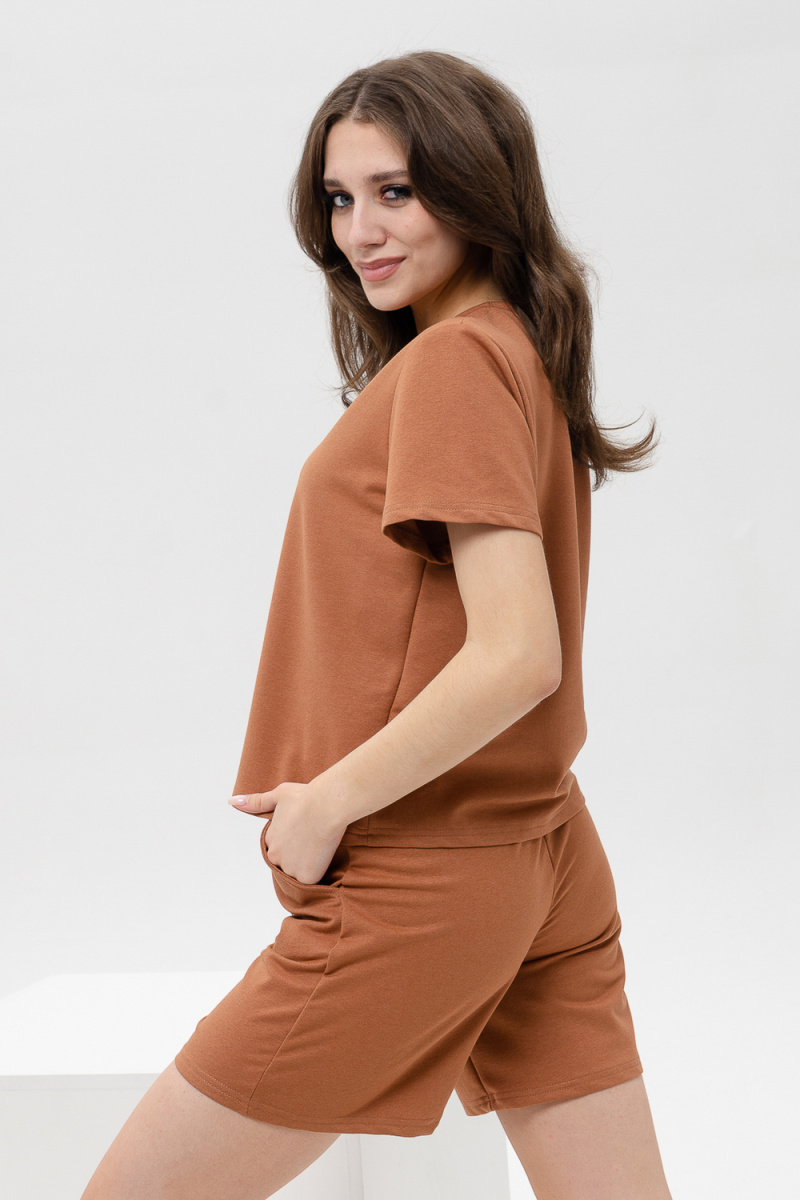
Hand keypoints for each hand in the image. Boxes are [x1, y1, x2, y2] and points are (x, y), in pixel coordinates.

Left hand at [227, 782, 347, 885]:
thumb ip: (256, 802)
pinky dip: (317, 870)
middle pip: (287, 862)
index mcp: (269, 839)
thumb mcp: (278, 794)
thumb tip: (232, 802)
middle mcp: (275, 856)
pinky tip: (323, 854)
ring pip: (299, 872)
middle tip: (313, 838)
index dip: (294, 840)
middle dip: (299, 854)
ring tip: (319, 845)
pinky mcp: (305, 876)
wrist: (325, 805)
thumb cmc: (306, 797)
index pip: (279, 847)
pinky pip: (311, 879)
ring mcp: (289, 868)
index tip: (304, 831)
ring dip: (308, 863)